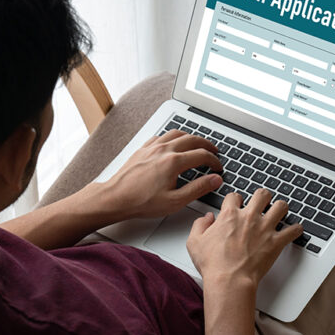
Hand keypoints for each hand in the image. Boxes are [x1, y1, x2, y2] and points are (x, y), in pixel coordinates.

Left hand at [103, 129, 223, 219]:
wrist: (116, 197)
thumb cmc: (141, 201)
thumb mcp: (175, 201)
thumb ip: (198, 189)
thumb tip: (214, 180)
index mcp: (174, 162)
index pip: (202, 155)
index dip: (214, 161)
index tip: (218, 167)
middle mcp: (164, 150)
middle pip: (192, 139)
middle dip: (207, 145)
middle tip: (214, 151)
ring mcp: (152, 147)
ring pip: (177, 133)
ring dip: (191, 137)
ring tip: (198, 144)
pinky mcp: (143, 149)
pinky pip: (162, 136)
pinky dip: (173, 137)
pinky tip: (173, 143)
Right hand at [186, 189, 302, 287]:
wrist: (230, 280)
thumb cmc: (213, 264)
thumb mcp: (194, 242)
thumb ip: (199, 225)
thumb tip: (206, 218)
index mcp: (229, 215)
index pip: (235, 196)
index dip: (235, 199)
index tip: (236, 204)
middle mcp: (249, 217)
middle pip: (262, 194)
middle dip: (262, 197)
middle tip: (262, 202)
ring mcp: (265, 228)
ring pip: (281, 206)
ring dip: (280, 208)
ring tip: (279, 211)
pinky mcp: (276, 242)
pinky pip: (293, 230)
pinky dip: (295, 230)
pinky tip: (294, 230)